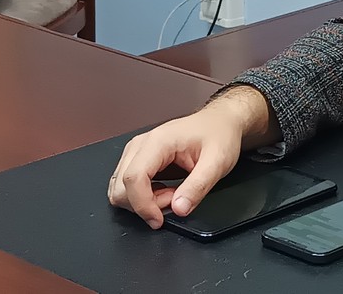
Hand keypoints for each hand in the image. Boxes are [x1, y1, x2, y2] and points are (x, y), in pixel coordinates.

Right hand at [106, 86, 273, 228]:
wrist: (221, 122)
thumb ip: (198, 187)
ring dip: (144, 201)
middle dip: (145, 204)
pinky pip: (128, 186)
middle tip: (175, 200)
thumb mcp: (218, 162)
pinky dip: (144, 197)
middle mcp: (141, 144)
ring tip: (173, 193)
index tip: (159, 219)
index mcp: (158, 141)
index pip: (133, 178)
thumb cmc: (219, 135)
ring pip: (121, 188)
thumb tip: (179, 209)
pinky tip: (166, 191)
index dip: (143, 205)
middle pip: (121, 186)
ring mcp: (137, 151)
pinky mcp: (139, 159)